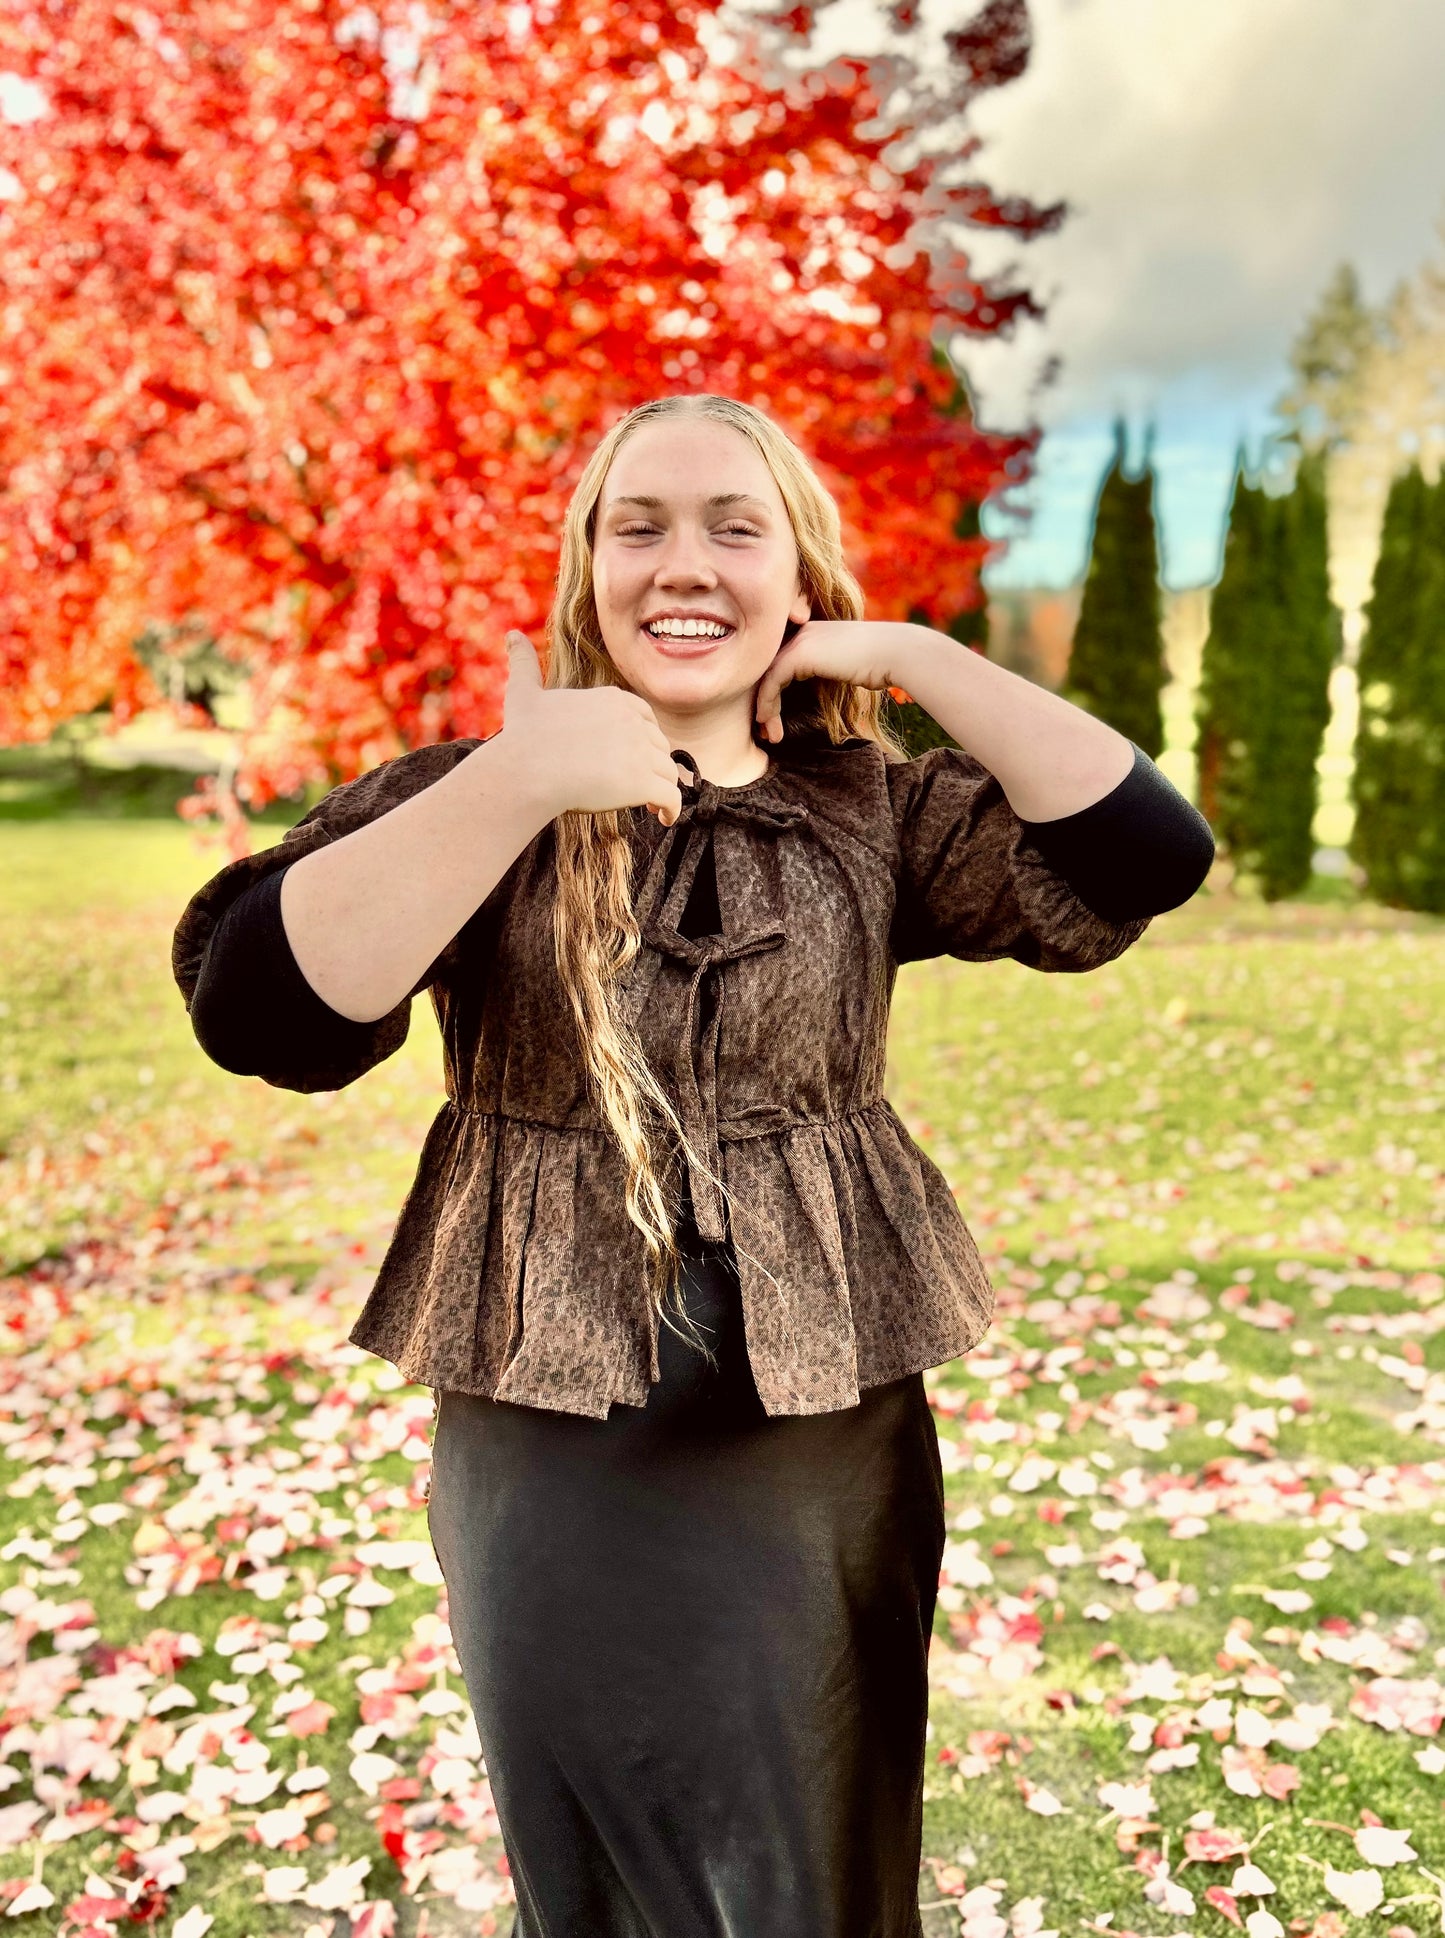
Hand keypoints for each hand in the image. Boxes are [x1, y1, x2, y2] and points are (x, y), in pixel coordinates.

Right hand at [497, 632, 685, 826]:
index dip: (643, 738)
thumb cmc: (523, 736)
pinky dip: (673, 809)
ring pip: (668, 772)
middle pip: (658, 745)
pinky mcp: (643, 782)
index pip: (645, 718)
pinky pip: (672, 797)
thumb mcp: (524, 693)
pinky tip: (664, 819)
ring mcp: (640, 751)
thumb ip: (523, 663)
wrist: (526, 770)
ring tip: (654, 805)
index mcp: (613, 700)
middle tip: (644, 784)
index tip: (634, 757)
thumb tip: (511, 635)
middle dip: (654, 764)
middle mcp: (632, 721)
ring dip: (664, 787)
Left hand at [752, 620, 929, 743]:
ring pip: (766, 675)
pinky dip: (767, 702)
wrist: (895, 654)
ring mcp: (800, 640)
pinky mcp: (800, 653)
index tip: (772, 718)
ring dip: (764, 707)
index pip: (779, 661)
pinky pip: (772, 680)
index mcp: (811, 632)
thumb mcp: (847, 665)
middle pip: (768, 668)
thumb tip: (821, 687)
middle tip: (762, 729)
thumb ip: (828, 669)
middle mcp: (802, 632)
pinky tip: (768, 721)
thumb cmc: (880, 665)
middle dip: (764, 700)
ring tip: (766, 734)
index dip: (772, 690)